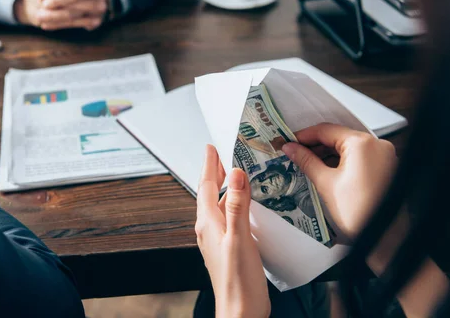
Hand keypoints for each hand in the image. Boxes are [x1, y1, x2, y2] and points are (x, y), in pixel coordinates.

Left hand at [196, 145, 270, 317]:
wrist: (240, 312)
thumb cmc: (238, 281)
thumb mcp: (239, 238)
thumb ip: (237, 205)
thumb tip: (235, 174)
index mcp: (208, 223)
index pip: (205, 186)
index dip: (209, 165)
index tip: (211, 148)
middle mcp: (208, 229)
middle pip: (209, 193)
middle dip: (214, 173)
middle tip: (221, 155)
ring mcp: (216, 239)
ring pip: (217, 205)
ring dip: (224, 188)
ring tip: (234, 175)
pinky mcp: (226, 247)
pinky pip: (226, 217)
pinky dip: (232, 204)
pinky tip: (244, 206)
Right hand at [281, 123, 396, 242]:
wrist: (383, 237)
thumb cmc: (357, 211)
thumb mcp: (326, 183)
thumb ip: (306, 160)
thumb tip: (289, 148)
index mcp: (361, 143)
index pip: (326, 130)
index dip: (303, 136)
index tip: (288, 142)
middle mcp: (376, 144)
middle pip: (338, 137)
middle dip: (315, 146)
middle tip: (294, 154)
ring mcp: (383, 155)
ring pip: (348, 147)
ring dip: (327, 154)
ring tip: (306, 163)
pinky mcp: (386, 167)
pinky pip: (359, 157)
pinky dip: (341, 161)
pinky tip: (325, 170)